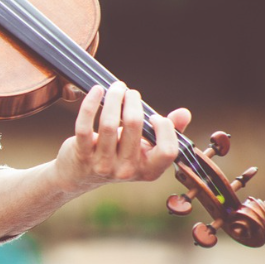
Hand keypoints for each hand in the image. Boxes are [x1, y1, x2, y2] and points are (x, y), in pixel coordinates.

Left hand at [54, 81, 191, 193]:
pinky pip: (84, 126)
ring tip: (116, 88)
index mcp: (149, 170)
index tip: (154, 116)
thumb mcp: (144, 148)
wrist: (80, 175)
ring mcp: (103, 164)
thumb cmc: (118, 155)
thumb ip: (167, 131)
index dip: (165, 129)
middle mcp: (127, 170)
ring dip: (114, 98)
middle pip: (135, 126)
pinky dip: (90, 104)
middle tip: (129, 92)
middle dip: (133, 102)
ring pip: (109, 124)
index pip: (168, 150)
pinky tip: (97, 91)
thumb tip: (184, 113)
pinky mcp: (82, 155)